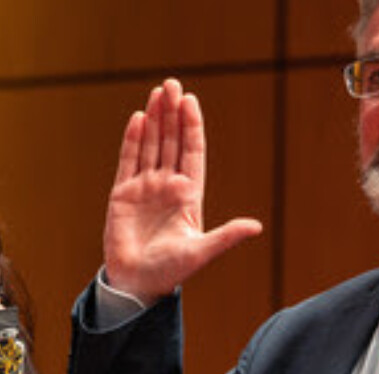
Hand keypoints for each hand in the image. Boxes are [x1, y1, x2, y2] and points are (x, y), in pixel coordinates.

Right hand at [103, 78, 261, 302]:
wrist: (136, 284)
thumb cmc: (171, 271)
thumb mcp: (201, 251)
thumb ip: (226, 236)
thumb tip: (256, 227)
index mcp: (189, 196)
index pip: (192, 153)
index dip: (192, 127)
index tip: (191, 102)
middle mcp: (167, 186)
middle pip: (172, 142)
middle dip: (173, 114)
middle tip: (173, 84)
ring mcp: (144, 188)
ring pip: (151, 145)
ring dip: (155, 119)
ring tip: (157, 92)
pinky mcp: (122, 194)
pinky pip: (128, 160)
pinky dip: (133, 140)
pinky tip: (139, 119)